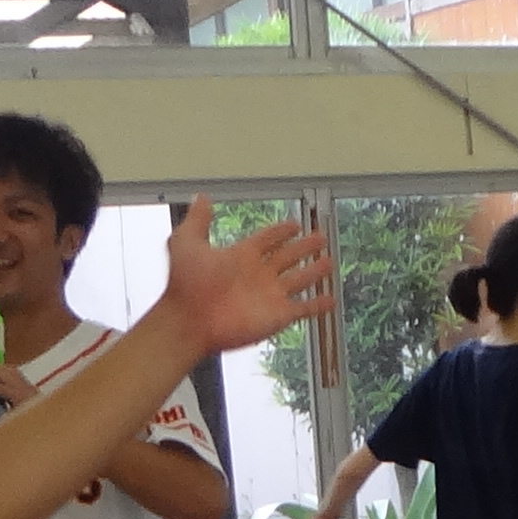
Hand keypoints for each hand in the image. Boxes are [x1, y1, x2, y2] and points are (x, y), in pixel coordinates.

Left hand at [158, 199, 328, 354]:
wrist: (189, 321)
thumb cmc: (186, 285)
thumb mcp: (187, 243)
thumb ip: (198, 220)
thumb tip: (201, 197)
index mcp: (242, 255)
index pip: (268, 239)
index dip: (281, 231)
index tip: (295, 225)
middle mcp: (259, 274)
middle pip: (289, 256)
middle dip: (305, 247)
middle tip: (321, 238)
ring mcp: (270, 295)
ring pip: (300, 280)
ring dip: (315, 272)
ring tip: (330, 262)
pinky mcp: (277, 315)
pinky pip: (303, 309)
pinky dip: (318, 305)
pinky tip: (331, 300)